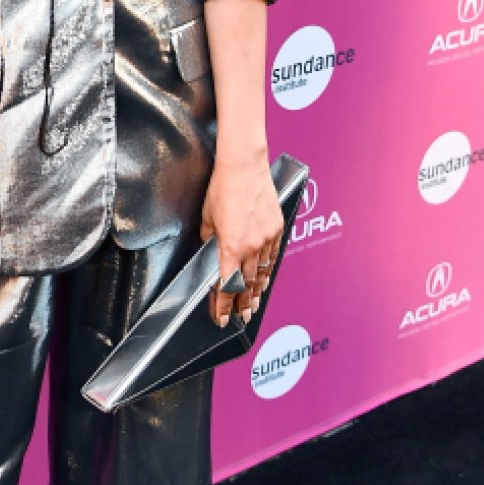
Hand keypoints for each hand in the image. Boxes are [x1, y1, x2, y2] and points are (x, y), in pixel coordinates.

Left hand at [199, 151, 283, 329]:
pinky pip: (273, 256)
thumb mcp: (207, 220)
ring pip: (262, 273)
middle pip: (247, 284)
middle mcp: (252, 246)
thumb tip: (212, 252)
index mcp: (231, 247)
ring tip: (254, 305)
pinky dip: (268, 270)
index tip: (221, 318)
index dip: (223, 306)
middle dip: (243, 303)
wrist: (244, 166)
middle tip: (242, 317)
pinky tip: (265, 278)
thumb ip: (210, 241)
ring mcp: (267, 238)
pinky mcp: (277, 229)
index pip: (227, 286)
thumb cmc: (222, 189)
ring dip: (257, 291)